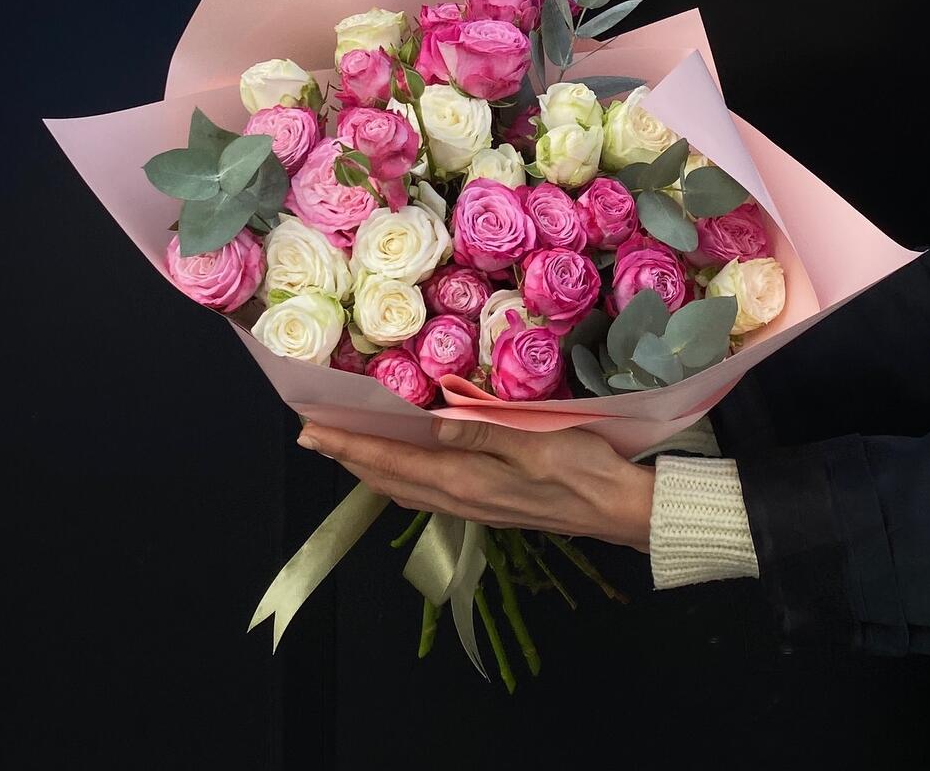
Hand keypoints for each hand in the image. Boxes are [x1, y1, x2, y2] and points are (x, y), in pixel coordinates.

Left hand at [297, 417, 654, 551]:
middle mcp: (458, 498)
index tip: (310, 430)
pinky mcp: (486, 506)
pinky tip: (403, 466)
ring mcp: (471, 506)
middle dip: (347, 457)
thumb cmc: (581, 467)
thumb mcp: (534, 440)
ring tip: (346, 449)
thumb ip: (480, 431)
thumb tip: (430, 421)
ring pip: (403, 489)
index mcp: (463, 480)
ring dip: (369, 469)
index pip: (390, 460)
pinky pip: (425, 493)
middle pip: (387, 478)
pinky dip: (399, 476)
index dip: (348, 444)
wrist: (618, 509)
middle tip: (313, 435)